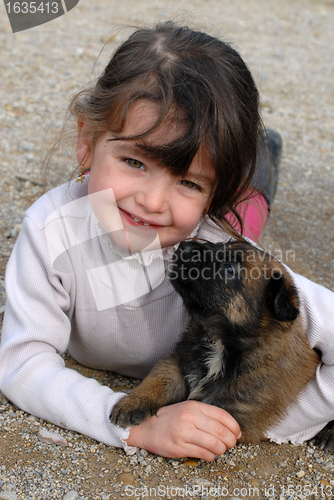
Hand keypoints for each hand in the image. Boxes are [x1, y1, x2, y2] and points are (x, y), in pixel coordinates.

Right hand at [125, 400, 240, 460]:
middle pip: (221, 431)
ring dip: (222, 450)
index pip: (222, 416)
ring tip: (220, 450)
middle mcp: (190, 418)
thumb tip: (229, 427)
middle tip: (231, 444)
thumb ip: (206, 415)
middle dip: (230, 440)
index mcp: (194, 407)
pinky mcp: (180, 447)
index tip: (238, 433)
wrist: (146, 427)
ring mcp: (184, 433)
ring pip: (214, 444)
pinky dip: (211, 456)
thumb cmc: (170, 419)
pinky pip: (204, 454)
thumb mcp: (188, 409)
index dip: (234, 427)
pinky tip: (208, 454)